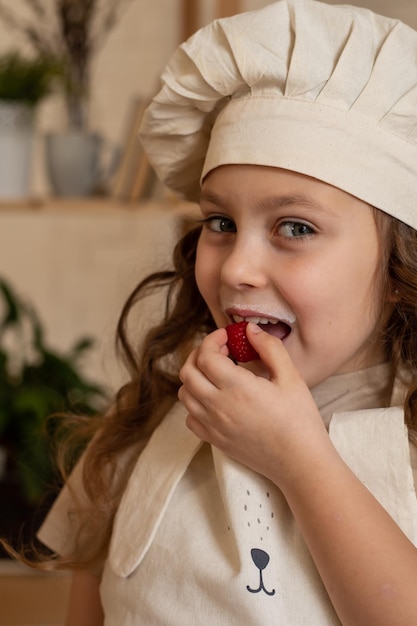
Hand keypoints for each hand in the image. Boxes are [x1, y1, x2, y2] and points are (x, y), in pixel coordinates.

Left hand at [178, 323, 327, 487]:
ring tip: (216, 372)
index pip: (206, 356)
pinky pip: (190, 417)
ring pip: (184, 394)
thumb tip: (250, 330)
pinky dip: (195, 402)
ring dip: (195, 377)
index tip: (226, 336)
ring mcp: (213, 426)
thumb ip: (269, 348)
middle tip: (220, 350)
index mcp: (237, 388)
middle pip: (188, 372)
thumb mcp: (291, 378)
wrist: (300, 463)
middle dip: (199, 354)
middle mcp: (218, 407)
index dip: (212, 340)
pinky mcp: (214, 441)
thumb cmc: (300, 420)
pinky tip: (214, 398)